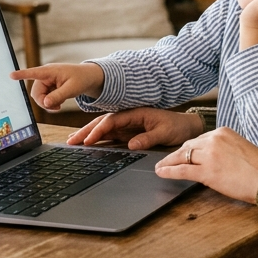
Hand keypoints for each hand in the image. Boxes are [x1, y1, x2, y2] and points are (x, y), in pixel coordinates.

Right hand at [10, 62, 104, 110]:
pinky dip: (50, 103)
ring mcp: (46, 81)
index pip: (33, 73)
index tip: (11, 75)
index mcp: (50, 71)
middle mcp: (45, 75)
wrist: (88, 78)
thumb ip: (58, 96)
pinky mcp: (49, 87)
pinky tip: (59, 103)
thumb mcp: (72, 89)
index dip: (22, 75)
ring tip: (59, 105)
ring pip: (39, 97)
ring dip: (47, 103)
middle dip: (43, 102)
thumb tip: (45, 103)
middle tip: (57, 108)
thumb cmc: (81, 79)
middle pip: (35, 92)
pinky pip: (44, 98)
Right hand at [66, 107, 204, 150]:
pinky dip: (98, 139)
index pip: (112, 121)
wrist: (187, 127)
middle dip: (86, 131)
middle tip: (70, 141)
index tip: (88, 141)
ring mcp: (128, 125)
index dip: (99, 131)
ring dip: (88, 134)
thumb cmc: (177, 127)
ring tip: (72, 141)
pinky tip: (88, 144)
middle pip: (103, 123)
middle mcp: (129, 117)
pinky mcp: (129, 133)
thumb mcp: (165, 132)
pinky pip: (110, 136)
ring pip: (104, 129)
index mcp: (135, 113)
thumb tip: (131, 145)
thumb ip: (148, 138)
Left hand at [154, 127, 257, 203]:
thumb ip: (224, 148)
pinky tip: (161, 173)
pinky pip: (182, 170)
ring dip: (168, 162)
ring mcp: (209, 155)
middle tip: (167, 160)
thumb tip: (211, 157)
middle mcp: (214, 139)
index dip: (189, 148)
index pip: (199, 139)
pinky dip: (169, 171)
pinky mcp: (207, 171)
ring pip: (182, 156)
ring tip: (160, 166)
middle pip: (188, 146)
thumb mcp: (239, 148)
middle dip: (177, 154)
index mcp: (222, 131)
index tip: (183, 153)